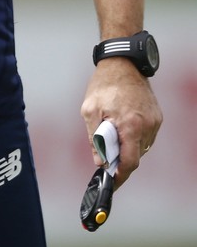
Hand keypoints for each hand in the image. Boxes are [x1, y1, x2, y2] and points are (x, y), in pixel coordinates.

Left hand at [81, 59, 161, 187]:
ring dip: (127, 147)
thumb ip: (94, 137)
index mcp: (130, 125)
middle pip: (135, 156)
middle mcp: (147, 126)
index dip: (120, 176)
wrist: (123, 63)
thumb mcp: (90, 109)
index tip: (111, 183)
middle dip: (120, 159)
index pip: (129, 162)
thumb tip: (99, 161)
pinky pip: (146, 136)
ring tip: (112, 133)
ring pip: (141, 147)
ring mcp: (155, 122)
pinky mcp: (157, 117)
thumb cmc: (104, 85)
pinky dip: (134, 137)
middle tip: (105, 157)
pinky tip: (122, 126)